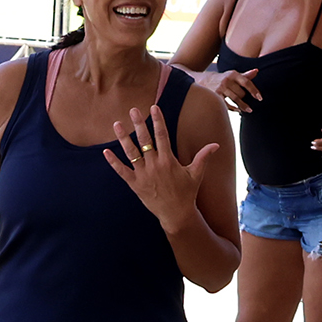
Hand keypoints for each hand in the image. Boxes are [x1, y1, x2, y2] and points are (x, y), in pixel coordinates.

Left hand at [102, 106, 225, 230]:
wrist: (176, 214)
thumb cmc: (187, 193)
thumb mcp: (196, 174)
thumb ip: (203, 157)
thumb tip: (216, 144)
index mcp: (168, 160)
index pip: (162, 135)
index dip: (158, 120)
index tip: (154, 107)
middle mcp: (155, 165)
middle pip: (145, 140)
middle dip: (139, 124)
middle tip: (133, 109)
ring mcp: (144, 175)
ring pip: (131, 153)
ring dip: (123, 138)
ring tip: (116, 124)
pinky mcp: (135, 185)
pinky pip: (122, 171)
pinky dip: (113, 162)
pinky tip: (106, 152)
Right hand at [210, 66, 260, 112]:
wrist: (205, 80)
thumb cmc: (224, 79)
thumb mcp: (234, 75)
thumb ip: (245, 75)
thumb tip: (257, 71)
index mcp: (233, 74)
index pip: (246, 82)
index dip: (254, 90)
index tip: (260, 98)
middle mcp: (227, 80)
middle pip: (241, 93)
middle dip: (245, 98)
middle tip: (246, 101)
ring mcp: (221, 88)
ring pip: (235, 99)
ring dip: (243, 106)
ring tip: (249, 110)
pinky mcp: (216, 95)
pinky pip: (227, 104)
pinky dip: (233, 108)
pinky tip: (238, 110)